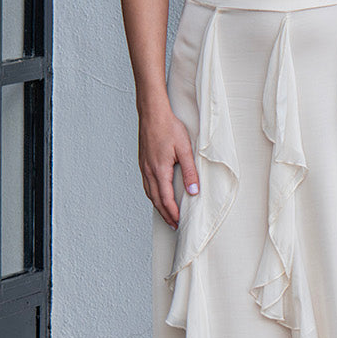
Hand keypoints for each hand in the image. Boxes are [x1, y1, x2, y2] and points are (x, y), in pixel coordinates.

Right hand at [139, 102, 198, 227]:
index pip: (166, 199)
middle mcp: (149, 171)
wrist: (152, 113)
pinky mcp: (142, 162)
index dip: (172, 213)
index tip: (178, 222)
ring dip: (158, 205)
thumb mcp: (185, 149)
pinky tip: (157, 194)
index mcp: (159, 170)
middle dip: (165, 214)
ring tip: (166, 213)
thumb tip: (193, 191)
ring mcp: (144, 166)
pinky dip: (152, 194)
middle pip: (156, 200)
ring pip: (149, 192)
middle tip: (173, 224)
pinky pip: (146, 184)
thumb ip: (189, 171)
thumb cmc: (168, 127)